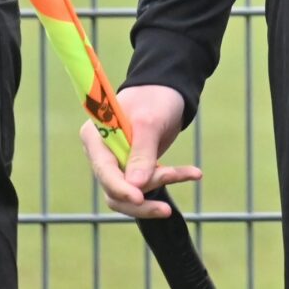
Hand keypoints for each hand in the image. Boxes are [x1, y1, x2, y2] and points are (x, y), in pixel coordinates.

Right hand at [83, 84, 199, 220]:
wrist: (169, 89)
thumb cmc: (154, 98)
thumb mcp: (149, 122)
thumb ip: (142, 154)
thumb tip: (136, 188)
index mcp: (95, 137)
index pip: (104, 171)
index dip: (120, 188)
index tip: (139, 198)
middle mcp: (101, 153)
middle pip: (114, 190)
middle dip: (144, 193)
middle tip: (170, 186)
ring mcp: (116, 162)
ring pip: (133, 193)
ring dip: (159, 185)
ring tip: (190, 172)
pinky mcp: (134, 168)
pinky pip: (149, 184)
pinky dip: (171, 179)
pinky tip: (193, 173)